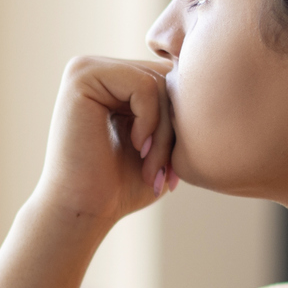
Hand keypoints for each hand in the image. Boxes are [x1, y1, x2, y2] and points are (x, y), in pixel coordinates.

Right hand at [0, 56, 178, 287]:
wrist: (79, 218)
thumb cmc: (114, 196)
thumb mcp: (154, 152)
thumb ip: (171, 123)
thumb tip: (208, 101)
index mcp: (106, 84)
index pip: (167, 82)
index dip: (177, 124)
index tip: (169, 170)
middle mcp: (91, 70)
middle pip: (166, 78)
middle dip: (175, 128)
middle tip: (165, 172)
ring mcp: (83, 69)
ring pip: (158, 82)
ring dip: (166, 131)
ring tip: (152, 168)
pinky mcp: (80, 78)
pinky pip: (143, 84)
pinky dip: (152, 124)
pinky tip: (139, 155)